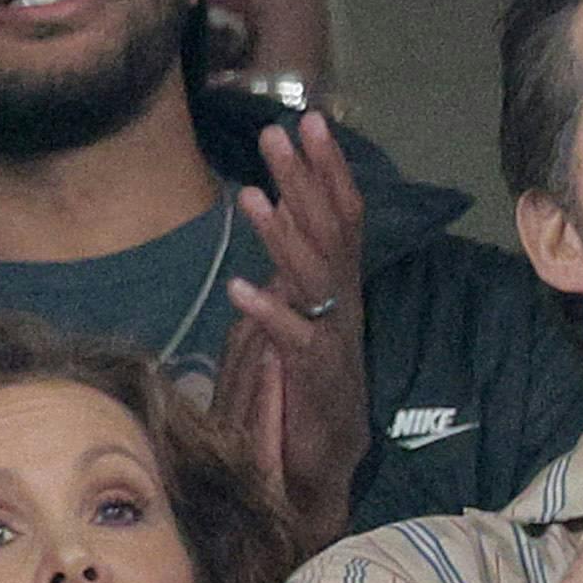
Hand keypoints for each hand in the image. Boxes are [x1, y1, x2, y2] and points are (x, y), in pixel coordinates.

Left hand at [212, 111, 368, 551]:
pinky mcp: (315, 377)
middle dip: (305, 180)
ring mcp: (333, 338)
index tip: (308, 119)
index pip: (340, 214)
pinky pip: (293, 338)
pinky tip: (240, 287)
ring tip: (251, 197)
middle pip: (330, 230)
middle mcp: (343, 304)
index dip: (326, 169)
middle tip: (277, 133)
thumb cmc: (305, 386)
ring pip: (313, 276)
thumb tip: (279, 212)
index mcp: (339, 286)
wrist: (323, 463)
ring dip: (282, 235)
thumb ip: (294, 268)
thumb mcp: (299, 314)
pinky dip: (268, 311)